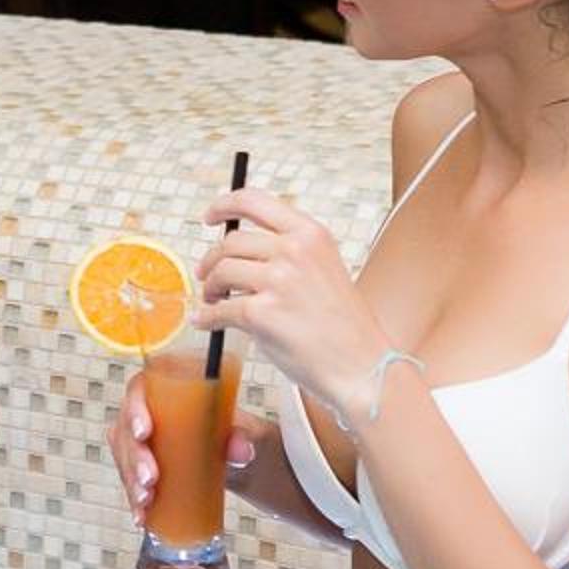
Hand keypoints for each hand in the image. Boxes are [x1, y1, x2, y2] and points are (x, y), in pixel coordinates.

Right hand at [108, 365, 258, 515]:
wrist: (253, 465)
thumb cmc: (246, 438)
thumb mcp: (252, 433)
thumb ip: (245, 436)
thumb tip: (241, 450)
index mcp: (174, 392)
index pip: (141, 390)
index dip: (135, 409)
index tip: (144, 432)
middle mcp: (155, 414)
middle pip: (127, 428)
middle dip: (134, 456)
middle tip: (150, 478)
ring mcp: (151, 443)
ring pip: (125, 456)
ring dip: (130, 479)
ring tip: (146, 500)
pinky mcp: (151, 469)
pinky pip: (133, 480)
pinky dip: (135, 499)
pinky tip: (141, 515)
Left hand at [193, 190, 392, 423]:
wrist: (363, 367)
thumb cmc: (344, 327)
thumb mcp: (324, 269)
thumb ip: (289, 252)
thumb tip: (241, 251)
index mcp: (310, 234)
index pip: (255, 201)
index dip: (224, 205)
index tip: (210, 216)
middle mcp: (295, 251)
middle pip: (231, 242)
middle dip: (212, 260)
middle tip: (208, 276)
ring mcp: (277, 281)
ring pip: (220, 272)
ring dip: (210, 288)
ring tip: (214, 301)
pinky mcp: (261, 313)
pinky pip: (218, 310)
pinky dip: (206, 317)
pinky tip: (206, 322)